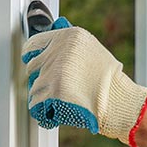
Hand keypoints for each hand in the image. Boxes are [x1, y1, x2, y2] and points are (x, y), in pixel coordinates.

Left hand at [22, 19, 146, 146]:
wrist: (117, 98)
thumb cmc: (107, 78)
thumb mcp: (91, 49)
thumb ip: (68, 45)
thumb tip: (48, 42)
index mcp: (68, 36)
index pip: (34, 43)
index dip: (31, 54)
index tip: (29, 59)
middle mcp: (59, 50)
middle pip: (32, 66)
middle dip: (40, 77)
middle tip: (54, 84)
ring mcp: (55, 71)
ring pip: (34, 86)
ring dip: (44, 95)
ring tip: (62, 99)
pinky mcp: (53, 91)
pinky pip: (36, 102)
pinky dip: (43, 110)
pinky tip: (56, 110)